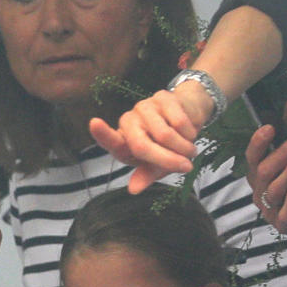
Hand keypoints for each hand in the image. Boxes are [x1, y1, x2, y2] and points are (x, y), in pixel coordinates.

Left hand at [90, 83, 207, 194]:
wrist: (191, 120)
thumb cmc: (168, 148)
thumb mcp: (157, 167)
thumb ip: (145, 177)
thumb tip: (133, 189)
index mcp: (123, 142)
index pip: (110, 140)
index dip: (102, 133)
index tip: (95, 123)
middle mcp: (129, 122)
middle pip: (142, 146)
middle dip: (167, 160)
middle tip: (186, 167)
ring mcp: (144, 107)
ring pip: (165, 135)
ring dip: (184, 148)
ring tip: (190, 150)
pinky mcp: (162, 97)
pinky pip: (179, 121)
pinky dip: (189, 133)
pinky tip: (190, 133)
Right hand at [246, 98, 286, 232]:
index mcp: (258, 173)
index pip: (252, 157)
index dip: (259, 143)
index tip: (270, 128)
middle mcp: (259, 190)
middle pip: (263, 171)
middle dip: (282, 154)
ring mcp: (268, 208)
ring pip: (274, 189)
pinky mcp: (280, 224)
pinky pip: (284, 212)